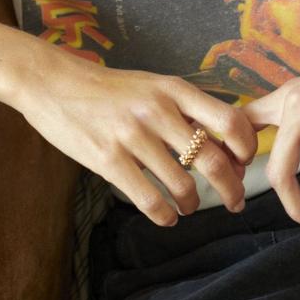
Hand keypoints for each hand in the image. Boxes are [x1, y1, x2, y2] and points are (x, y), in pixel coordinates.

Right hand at [13, 48, 256, 225]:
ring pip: (183, 184)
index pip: (230, 121)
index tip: (244, 163)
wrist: (53, 82)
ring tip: (189, 207)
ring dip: (193, 204)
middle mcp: (158, 111)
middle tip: (235, 202)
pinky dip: (164, 215)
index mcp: (174, 89)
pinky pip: (149, 199)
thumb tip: (223, 146)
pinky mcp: (107, 159)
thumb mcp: (153, 86)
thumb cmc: (108, 88)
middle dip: (231, 189)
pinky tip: (166, 216)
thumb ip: (185, 111)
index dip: (246, 148)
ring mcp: (132, 136)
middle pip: (213, 159)